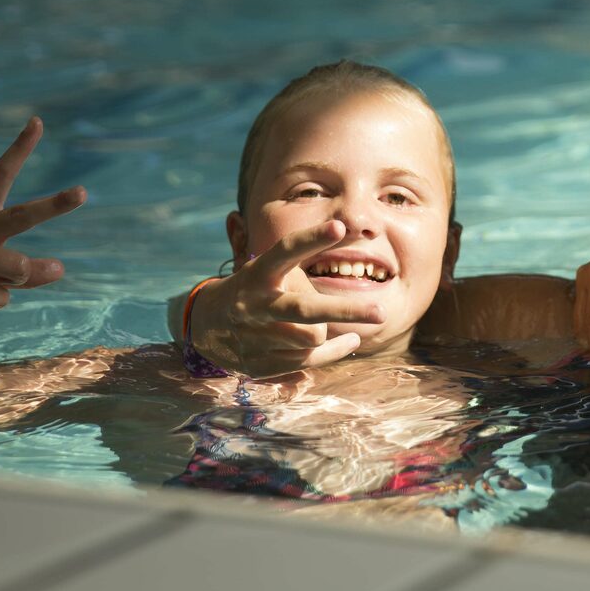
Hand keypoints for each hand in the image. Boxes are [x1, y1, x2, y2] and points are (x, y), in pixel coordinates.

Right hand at [187, 220, 386, 376]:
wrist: (208, 323)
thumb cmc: (260, 288)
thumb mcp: (274, 270)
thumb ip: (306, 276)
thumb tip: (351, 284)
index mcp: (260, 273)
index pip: (287, 251)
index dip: (313, 238)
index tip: (339, 227)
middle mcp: (255, 305)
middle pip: (306, 310)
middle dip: (346, 311)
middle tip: (381, 312)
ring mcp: (255, 337)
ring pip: (313, 338)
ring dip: (331, 332)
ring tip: (337, 326)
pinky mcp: (258, 363)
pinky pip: (309, 360)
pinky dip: (334, 351)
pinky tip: (348, 342)